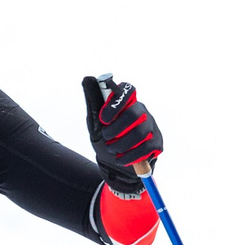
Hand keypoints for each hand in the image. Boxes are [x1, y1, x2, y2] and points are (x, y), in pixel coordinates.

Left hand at [81, 75, 161, 195]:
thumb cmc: (105, 140)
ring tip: (112, 150)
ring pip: (140, 133)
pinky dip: (131, 156)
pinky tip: (121, 159)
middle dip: (117, 129)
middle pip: (135, 113)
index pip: (128, 90)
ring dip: (122, 144)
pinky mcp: (156, 143)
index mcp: (126, 102)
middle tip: (106, 138)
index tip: (104, 119)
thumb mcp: (95, 123)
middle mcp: (142, 111)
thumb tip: (88, 78)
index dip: (116, 103)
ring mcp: (151, 127)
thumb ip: (93, 102)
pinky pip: (147, 148)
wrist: (113, 166)